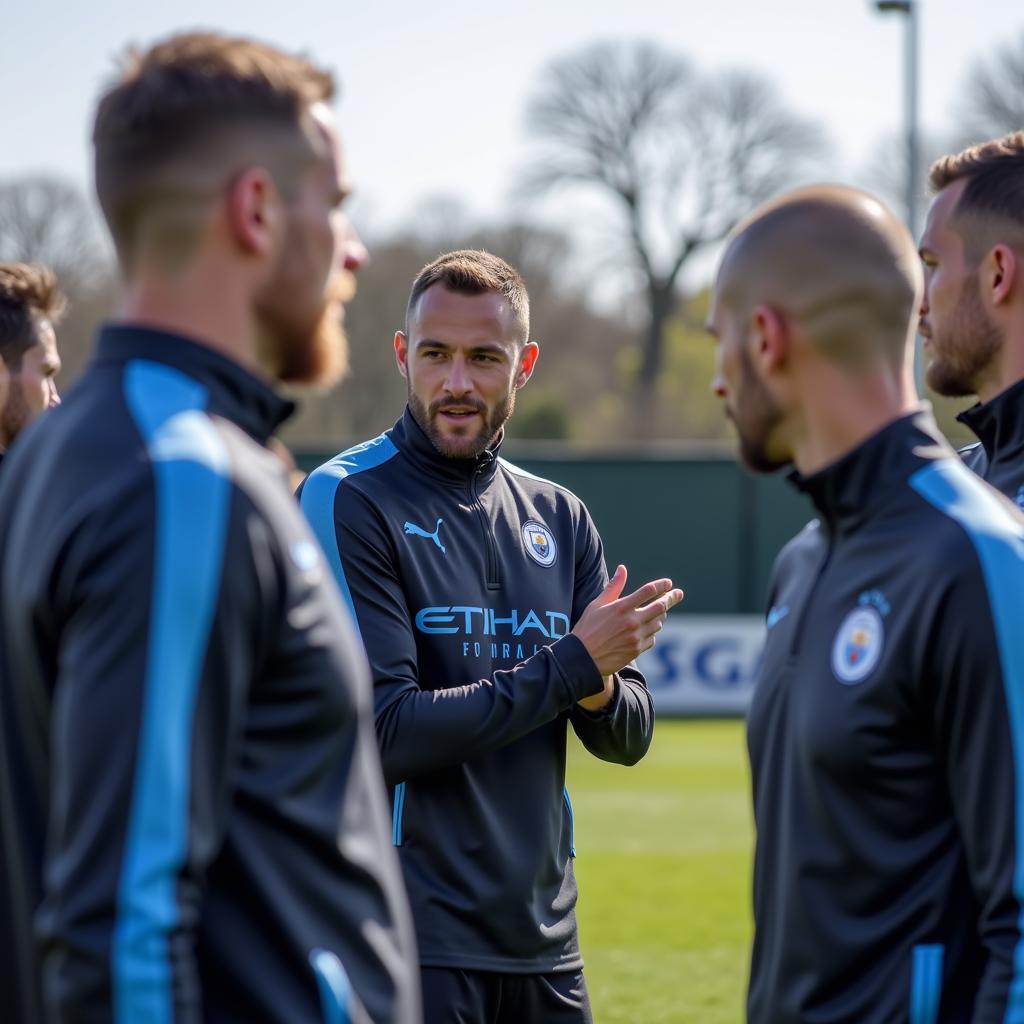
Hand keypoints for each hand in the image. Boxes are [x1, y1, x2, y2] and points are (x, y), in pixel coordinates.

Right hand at [572, 565, 683, 703]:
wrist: (583, 658)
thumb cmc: (588, 628)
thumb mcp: (597, 605)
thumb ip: (613, 587)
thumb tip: (623, 568)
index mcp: (621, 607)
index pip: (648, 591)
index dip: (661, 585)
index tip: (668, 583)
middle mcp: (631, 621)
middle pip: (660, 607)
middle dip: (671, 598)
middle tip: (678, 593)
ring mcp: (636, 637)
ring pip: (658, 623)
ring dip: (660, 616)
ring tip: (660, 612)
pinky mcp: (637, 650)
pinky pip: (652, 638)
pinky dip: (652, 632)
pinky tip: (647, 629)